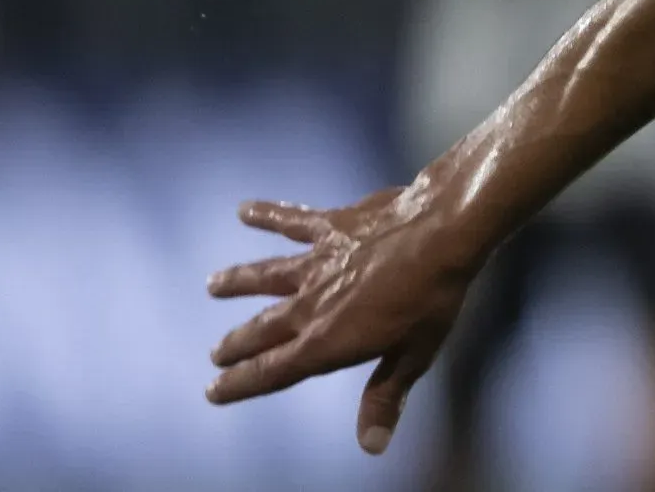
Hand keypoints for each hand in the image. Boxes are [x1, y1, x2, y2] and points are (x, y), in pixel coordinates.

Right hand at [205, 189, 479, 452]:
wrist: (443, 232)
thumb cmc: (432, 299)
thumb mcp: (414, 356)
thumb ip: (385, 396)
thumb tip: (370, 446)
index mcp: (328, 340)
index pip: (275, 371)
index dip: (242, 383)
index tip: (213, 390)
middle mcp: (311, 304)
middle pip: (265, 328)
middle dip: (237, 343)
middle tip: (214, 353)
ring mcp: (318, 261)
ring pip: (267, 275)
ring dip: (239, 281)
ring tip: (212, 284)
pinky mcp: (331, 225)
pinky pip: (292, 220)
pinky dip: (268, 214)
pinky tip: (244, 209)